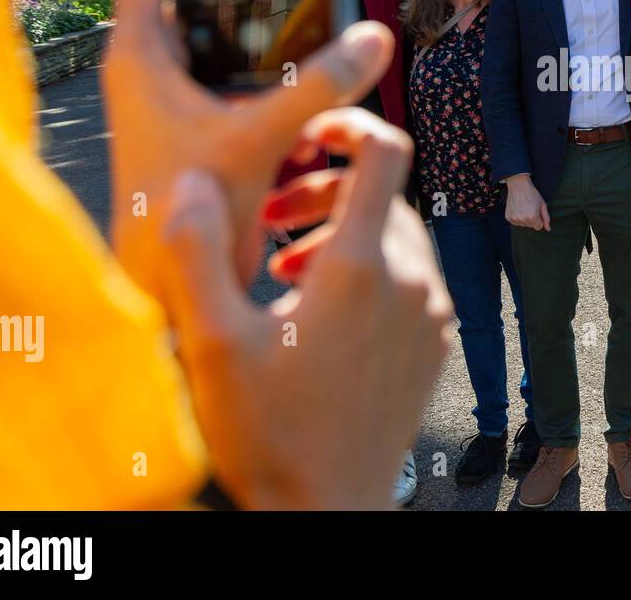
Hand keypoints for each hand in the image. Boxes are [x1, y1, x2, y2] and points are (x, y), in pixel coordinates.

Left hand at [104, 0, 391, 301]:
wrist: (166, 287)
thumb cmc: (189, 210)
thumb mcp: (258, 138)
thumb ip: (320, 86)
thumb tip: (378, 37)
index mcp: (140, 55)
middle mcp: (147, 68)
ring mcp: (168, 97)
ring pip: (206, 29)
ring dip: (241, 4)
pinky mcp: (193, 123)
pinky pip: (226, 67)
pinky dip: (257, 51)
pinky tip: (298, 47)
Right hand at [160, 110, 452, 509]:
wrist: (331, 509)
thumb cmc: (271, 432)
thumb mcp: (213, 341)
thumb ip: (199, 251)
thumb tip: (196, 180)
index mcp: (361, 267)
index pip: (386, 151)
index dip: (352, 122)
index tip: (310, 127)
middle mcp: (410, 280)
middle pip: (383, 193)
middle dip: (325, 187)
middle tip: (271, 213)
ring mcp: (429, 314)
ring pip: (396, 235)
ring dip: (343, 230)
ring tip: (282, 263)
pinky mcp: (434, 343)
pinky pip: (410, 278)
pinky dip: (370, 269)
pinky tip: (316, 305)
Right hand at [505, 174, 549, 230]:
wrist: (519, 185)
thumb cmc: (532, 194)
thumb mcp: (542, 205)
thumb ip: (546, 218)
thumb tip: (548, 229)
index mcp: (533, 217)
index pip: (538, 227)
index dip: (539, 219)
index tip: (537, 211)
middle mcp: (523, 219)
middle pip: (530, 226)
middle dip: (532, 219)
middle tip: (530, 208)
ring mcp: (514, 218)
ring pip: (523, 225)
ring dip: (524, 219)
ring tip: (524, 208)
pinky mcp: (508, 217)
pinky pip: (515, 222)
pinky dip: (517, 217)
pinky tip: (518, 209)